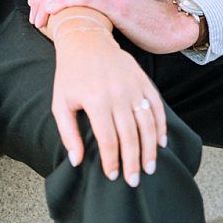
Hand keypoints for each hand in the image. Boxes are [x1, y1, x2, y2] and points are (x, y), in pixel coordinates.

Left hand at [51, 27, 166, 187]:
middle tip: (134, 180)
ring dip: (150, 149)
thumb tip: (76, 160)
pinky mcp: (144, 81)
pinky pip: (157, 107)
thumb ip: (67, 132)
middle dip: (133, 161)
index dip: (112, 160)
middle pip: (130, 135)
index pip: (108, 139)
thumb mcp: (60, 102)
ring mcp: (133, 86)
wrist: (86, 41)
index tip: (113, 175)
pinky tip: (161, 143)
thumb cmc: (70, 75)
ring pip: (147, 124)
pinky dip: (161, 127)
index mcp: (95, 100)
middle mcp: (117, 93)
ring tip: (149, 167)